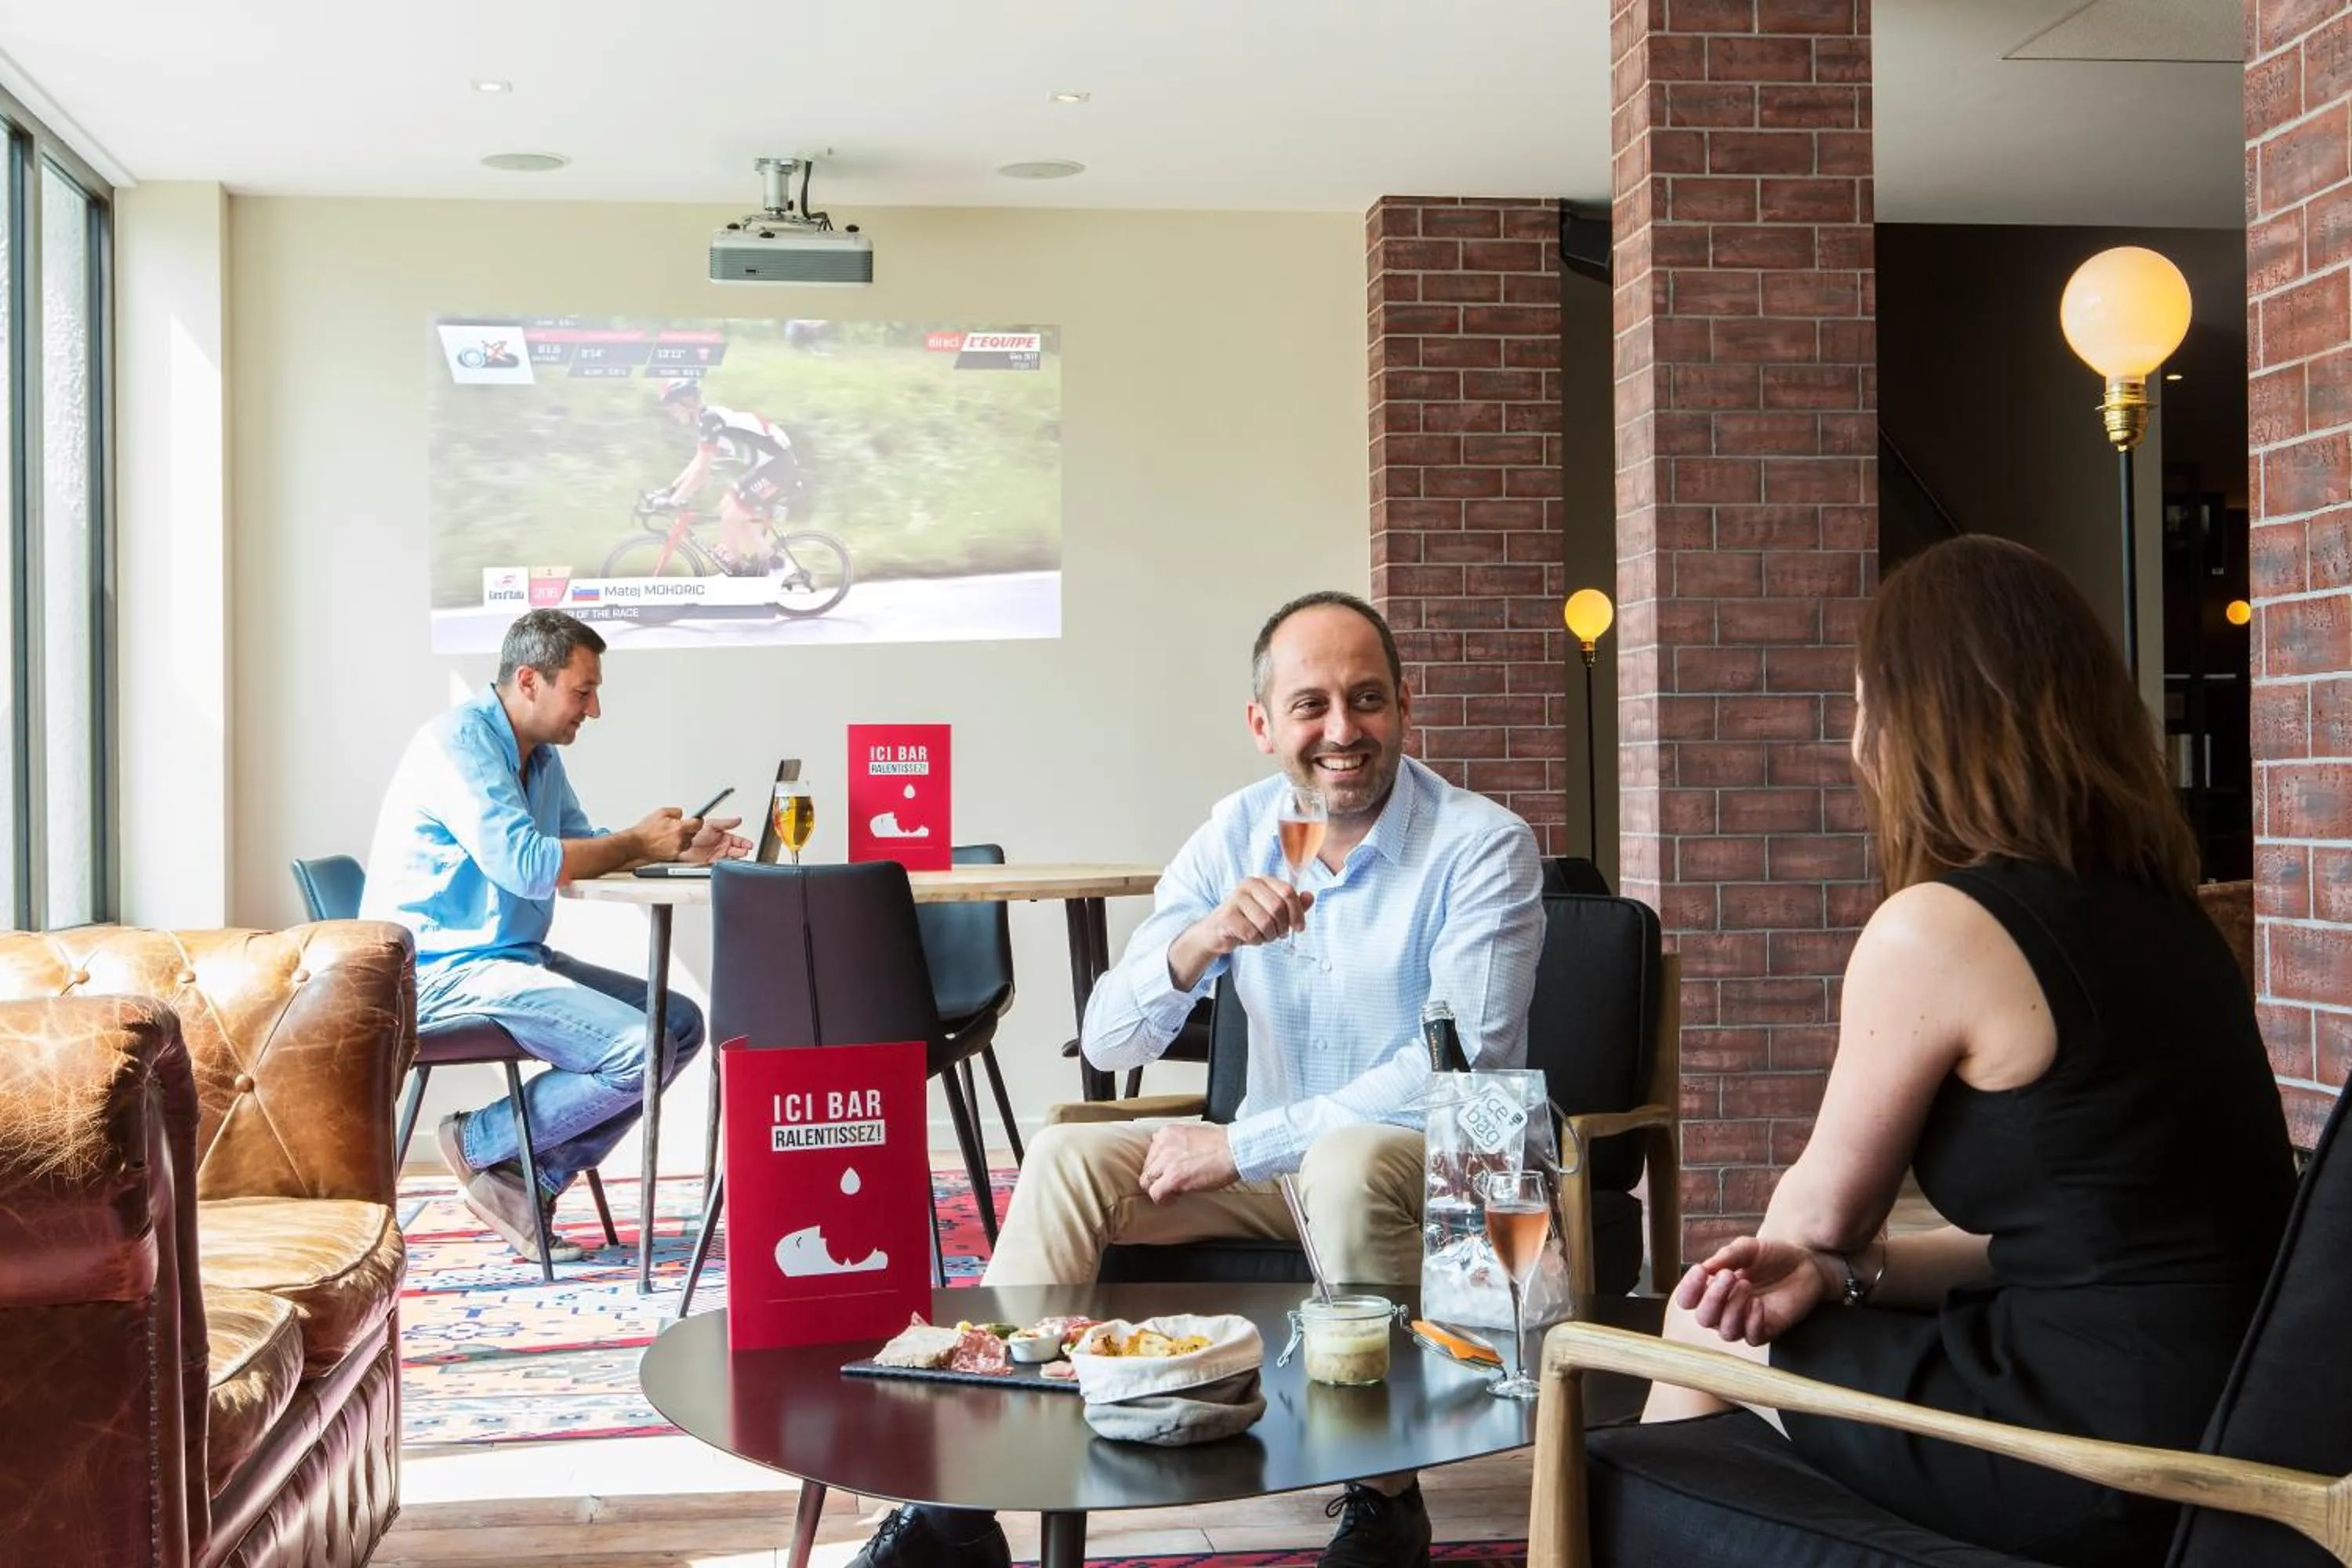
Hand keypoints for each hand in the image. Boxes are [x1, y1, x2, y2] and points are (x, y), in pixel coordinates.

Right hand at [629, 807, 697, 862]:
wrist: (636, 845)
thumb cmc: (645, 831)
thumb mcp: (661, 813)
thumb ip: (676, 811)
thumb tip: (681, 814)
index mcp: (679, 828)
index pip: (698, 824)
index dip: (697, 821)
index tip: (696, 819)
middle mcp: (680, 840)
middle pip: (693, 834)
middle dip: (688, 829)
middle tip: (678, 826)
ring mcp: (677, 849)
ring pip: (687, 843)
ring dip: (683, 838)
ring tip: (670, 835)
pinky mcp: (673, 856)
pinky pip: (680, 849)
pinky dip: (676, 846)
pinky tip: (666, 842)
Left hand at [679, 815, 751, 863]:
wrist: (682, 843)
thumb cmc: (695, 833)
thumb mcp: (711, 824)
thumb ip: (726, 823)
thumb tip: (738, 820)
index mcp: (724, 836)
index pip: (738, 840)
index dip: (744, 842)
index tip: (749, 844)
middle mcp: (722, 846)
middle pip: (737, 850)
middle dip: (742, 850)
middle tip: (745, 850)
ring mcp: (718, 854)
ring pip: (731, 857)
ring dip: (736, 856)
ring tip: (738, 855)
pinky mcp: (712, 862)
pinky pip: (723, 863)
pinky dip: (727, 863)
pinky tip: (729, 861)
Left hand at [1138, 1123, 1238, 1203]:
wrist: (1234, 1149)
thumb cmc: (1223, 1142)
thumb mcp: (1194, 1131)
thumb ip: (1179, 1140)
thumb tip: (1175, 1152)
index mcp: (1167, 1132)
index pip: (1151, 1153)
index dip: (1160, 1166)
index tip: (1169, 1172)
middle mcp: (1162, 1144)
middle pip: (1147, 1168)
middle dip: (1158, 1178)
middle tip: (1171, 1184)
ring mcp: (1166, 1161)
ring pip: (1146, 1181)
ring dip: (1158, 1189)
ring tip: (1172, 1193)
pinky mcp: (1173, 1177)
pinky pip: (1155, 1193)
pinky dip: (1162, 1200)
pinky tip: (1172, 1200)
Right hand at [1195, 876, 1315, 954]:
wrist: (1218, 932)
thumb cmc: (1249, 921)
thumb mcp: (1274, 913)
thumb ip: (1293, 905)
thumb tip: (1310, 896)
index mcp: (1262, 880)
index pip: (1288, 892)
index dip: (1298, 912)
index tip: (1299, 928)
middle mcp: (1248, 885)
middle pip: (1278, 907)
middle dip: (1282, 926)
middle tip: (1279, 934)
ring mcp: (1235, 899)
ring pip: (1265, 922)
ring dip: (1269, 936)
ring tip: (1263, 935)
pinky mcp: (1227, 916)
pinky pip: (1251, 933)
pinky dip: (1255, 940)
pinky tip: (1250, 938)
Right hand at [1672, 1236, 1838, 1346]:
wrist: (1806, 1263)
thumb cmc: (1773, 1255)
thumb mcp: (1748, 1248)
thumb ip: (1727, 1256)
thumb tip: (1706, 1268)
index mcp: (1713, 1289)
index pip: (1687, 1299)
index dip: (1689, 1289)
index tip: (1701, 1271)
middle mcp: (1724, 1309)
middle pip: (1704, 1318)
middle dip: (1713, 1298)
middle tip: (1730, 1277)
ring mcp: (1745, 1322)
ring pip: (1725, 1332)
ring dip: (1732, 1309)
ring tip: (1747, 1286)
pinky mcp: (1766, 1331)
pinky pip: (1751, 1338)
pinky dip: (1751, 1322)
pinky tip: (1759, 1304)